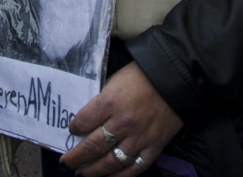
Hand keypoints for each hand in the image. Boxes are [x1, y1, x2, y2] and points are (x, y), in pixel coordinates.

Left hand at [60, 62, 183, 175]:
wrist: (176, 79)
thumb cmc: (143, 76)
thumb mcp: (115, 80)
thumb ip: (102, 100)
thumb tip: (89, 118)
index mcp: (110, 101)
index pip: (83, 121)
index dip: (74, 128)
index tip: (72, 130)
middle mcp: (123, 122)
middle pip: (93, 146)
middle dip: (76, 157)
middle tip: (66, 163)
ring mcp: (139, 137)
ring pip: (111, 161)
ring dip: (94, 170)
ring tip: (82, 173)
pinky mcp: (154, 146)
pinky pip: (135, 167)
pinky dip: (120, 176)